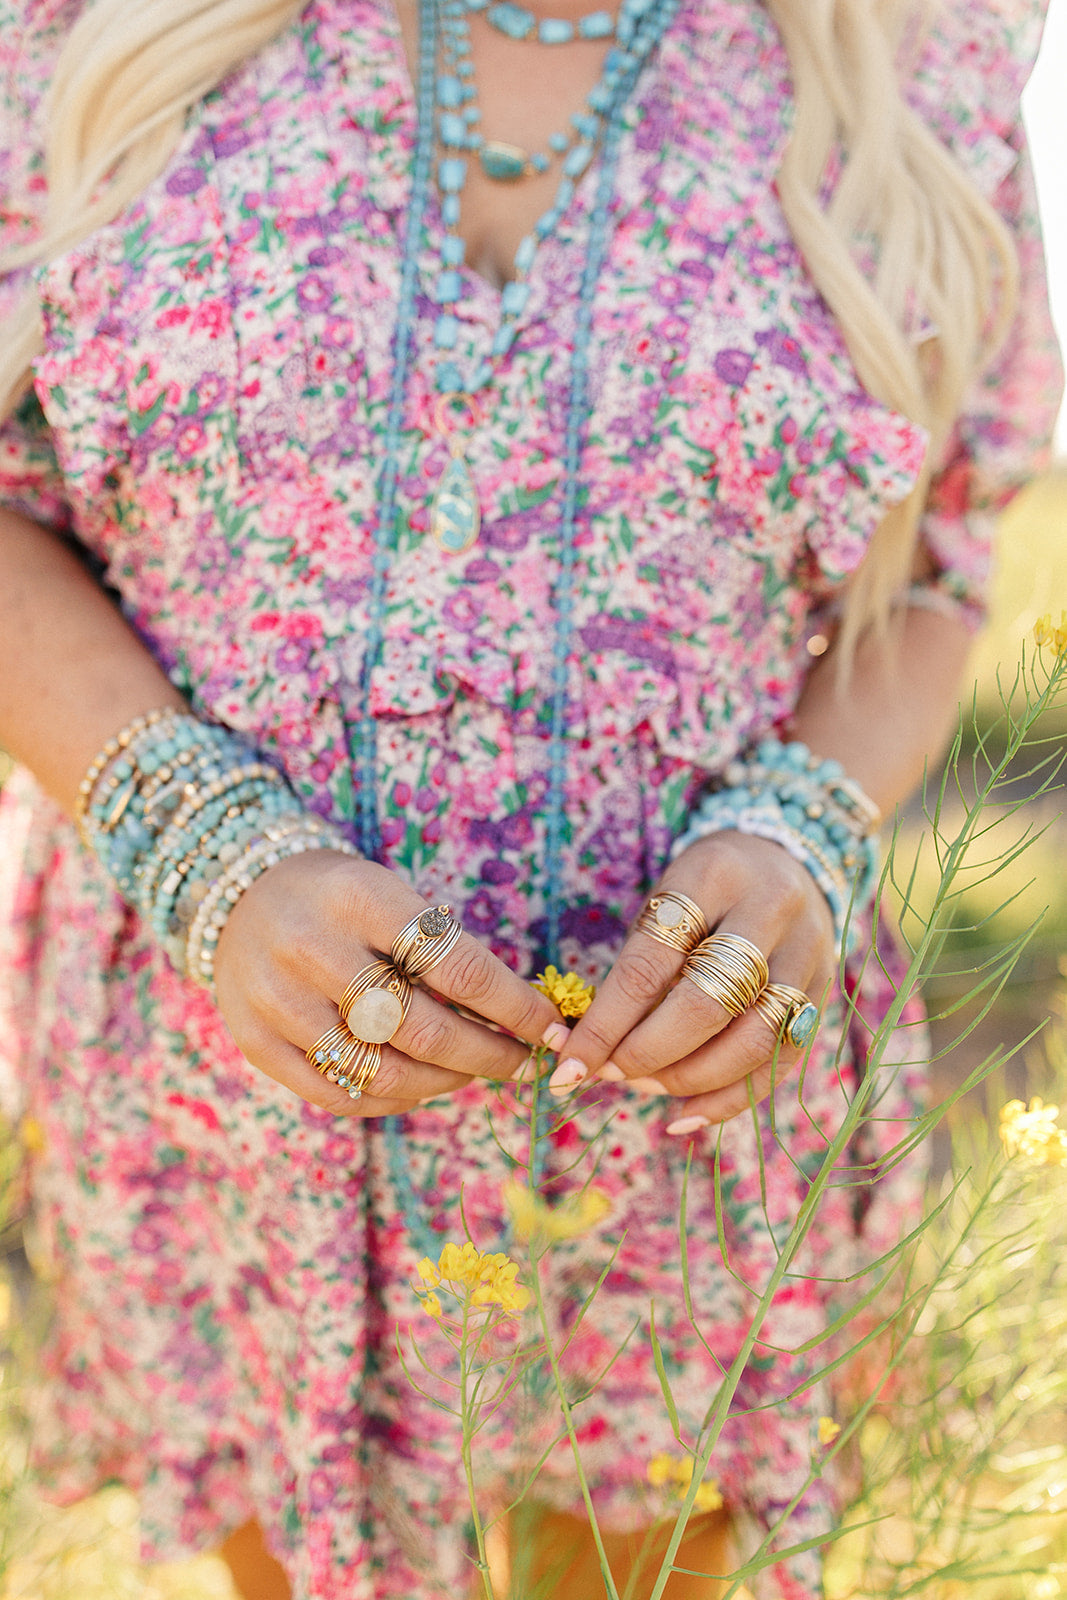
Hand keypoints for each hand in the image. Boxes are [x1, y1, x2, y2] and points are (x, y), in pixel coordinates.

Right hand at [213, 849, 565, 1117]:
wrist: (237, 892)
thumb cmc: (338, 895)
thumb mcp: (388, 892)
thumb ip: (442, 949)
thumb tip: (522, 1016)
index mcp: (361, 898)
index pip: (459, 968)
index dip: (516, 1008)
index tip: (551, 1029)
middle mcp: (313, 948)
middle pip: (425, 1029)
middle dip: (490, 1055)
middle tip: (524, 1063)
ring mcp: (278, 1001)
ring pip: (384, 1070)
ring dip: (446, 1082)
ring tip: (474, 1073)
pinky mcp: (257, 1042)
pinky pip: (339, 1094)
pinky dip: (393, 1100)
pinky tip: (421, 1088)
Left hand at [558, 832, 835, 1129]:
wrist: (785, 859)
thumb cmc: (705, 888)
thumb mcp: (664, 900)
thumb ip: (634, 966)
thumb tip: (585, 1049)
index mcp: (713, 874)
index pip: (651, 962)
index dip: (606, 1022)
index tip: (569, 1063)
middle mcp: (771, 909)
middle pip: (707, 1004)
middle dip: (648, 1053)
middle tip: (609, 1074)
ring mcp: (808, 953)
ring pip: (753, 1040)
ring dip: (689, 1079)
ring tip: (644, 1088)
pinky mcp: (826, 991)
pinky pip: (781, 1062)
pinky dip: (731, 1099)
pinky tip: (686, 1114)